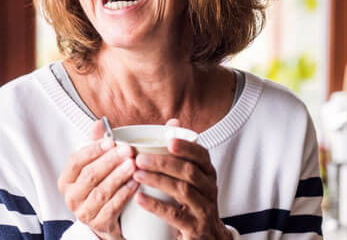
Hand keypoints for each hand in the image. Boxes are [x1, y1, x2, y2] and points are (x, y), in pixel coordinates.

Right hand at [57, 120, 138, 239]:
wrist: (106, 221)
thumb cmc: (99, 187)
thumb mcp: (94, 166)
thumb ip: (95, 144)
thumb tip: (99, 122)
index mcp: (66, 180)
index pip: (76, 161)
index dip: (93, 150)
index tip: (111, 141)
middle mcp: (71, 197)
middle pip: (90, 175)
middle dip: (110, 161)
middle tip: (128, 150)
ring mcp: (84, 212)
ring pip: (101, 191)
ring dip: (118, 177)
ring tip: (133, 165)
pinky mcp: (98, 224)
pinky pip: (112, 208)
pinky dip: (124, 194)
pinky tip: (135, 184)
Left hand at [131, 119, 231, 239]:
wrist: (207, 238)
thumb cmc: (191, 202)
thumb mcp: (190, 177)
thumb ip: (180, 152)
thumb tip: (172, 120)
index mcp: (207, 174)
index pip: (202, 155)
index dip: (187, 146)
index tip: (169, 140)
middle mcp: (209, 189)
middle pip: (189, 171)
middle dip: (164, 163)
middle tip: (139, 159)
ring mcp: (204, 210)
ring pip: (183, 191)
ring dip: (158, 180)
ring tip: (137, 174)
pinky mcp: (195, 228)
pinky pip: (175, 215)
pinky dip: (156, 205)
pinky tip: (139, 198)